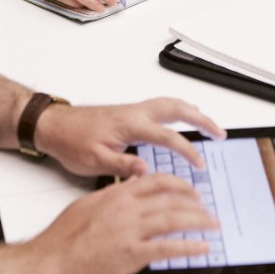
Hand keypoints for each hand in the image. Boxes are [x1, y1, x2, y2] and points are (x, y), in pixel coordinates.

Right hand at [24, 173, 218, 273]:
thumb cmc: (61, 241)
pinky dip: (189, 246)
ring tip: (212, 225)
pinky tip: (201, 247)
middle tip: (206, 208)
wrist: (48, 264)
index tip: (189, 190)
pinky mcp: (131, 254)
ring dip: (198, 222)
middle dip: (193, 203)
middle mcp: (125, 209)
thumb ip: (108, 199)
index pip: (155, 182)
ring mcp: (129, 231)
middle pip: (169, 198)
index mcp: (115, 195)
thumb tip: (124, 191)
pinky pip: (168, 247)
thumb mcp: (85, 208)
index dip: (177, 184)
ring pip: (174, 219)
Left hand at [35, 97, 226, 177]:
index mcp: (131, 124)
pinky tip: (181, 116)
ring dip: (192, 111)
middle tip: (220, 132)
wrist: (55, 125)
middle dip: (202, 120)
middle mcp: (135, 112)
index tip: (199, 164)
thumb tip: (145, 170)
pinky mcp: (129, 111)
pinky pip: (161, 105)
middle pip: (178, 109)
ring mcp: (133, 109)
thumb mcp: (94, 161)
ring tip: (209, 123)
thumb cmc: (72, 142)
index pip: (168, 137)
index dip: (188, 151)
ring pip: (170, 103)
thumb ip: (122, 164)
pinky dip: (178, 108)